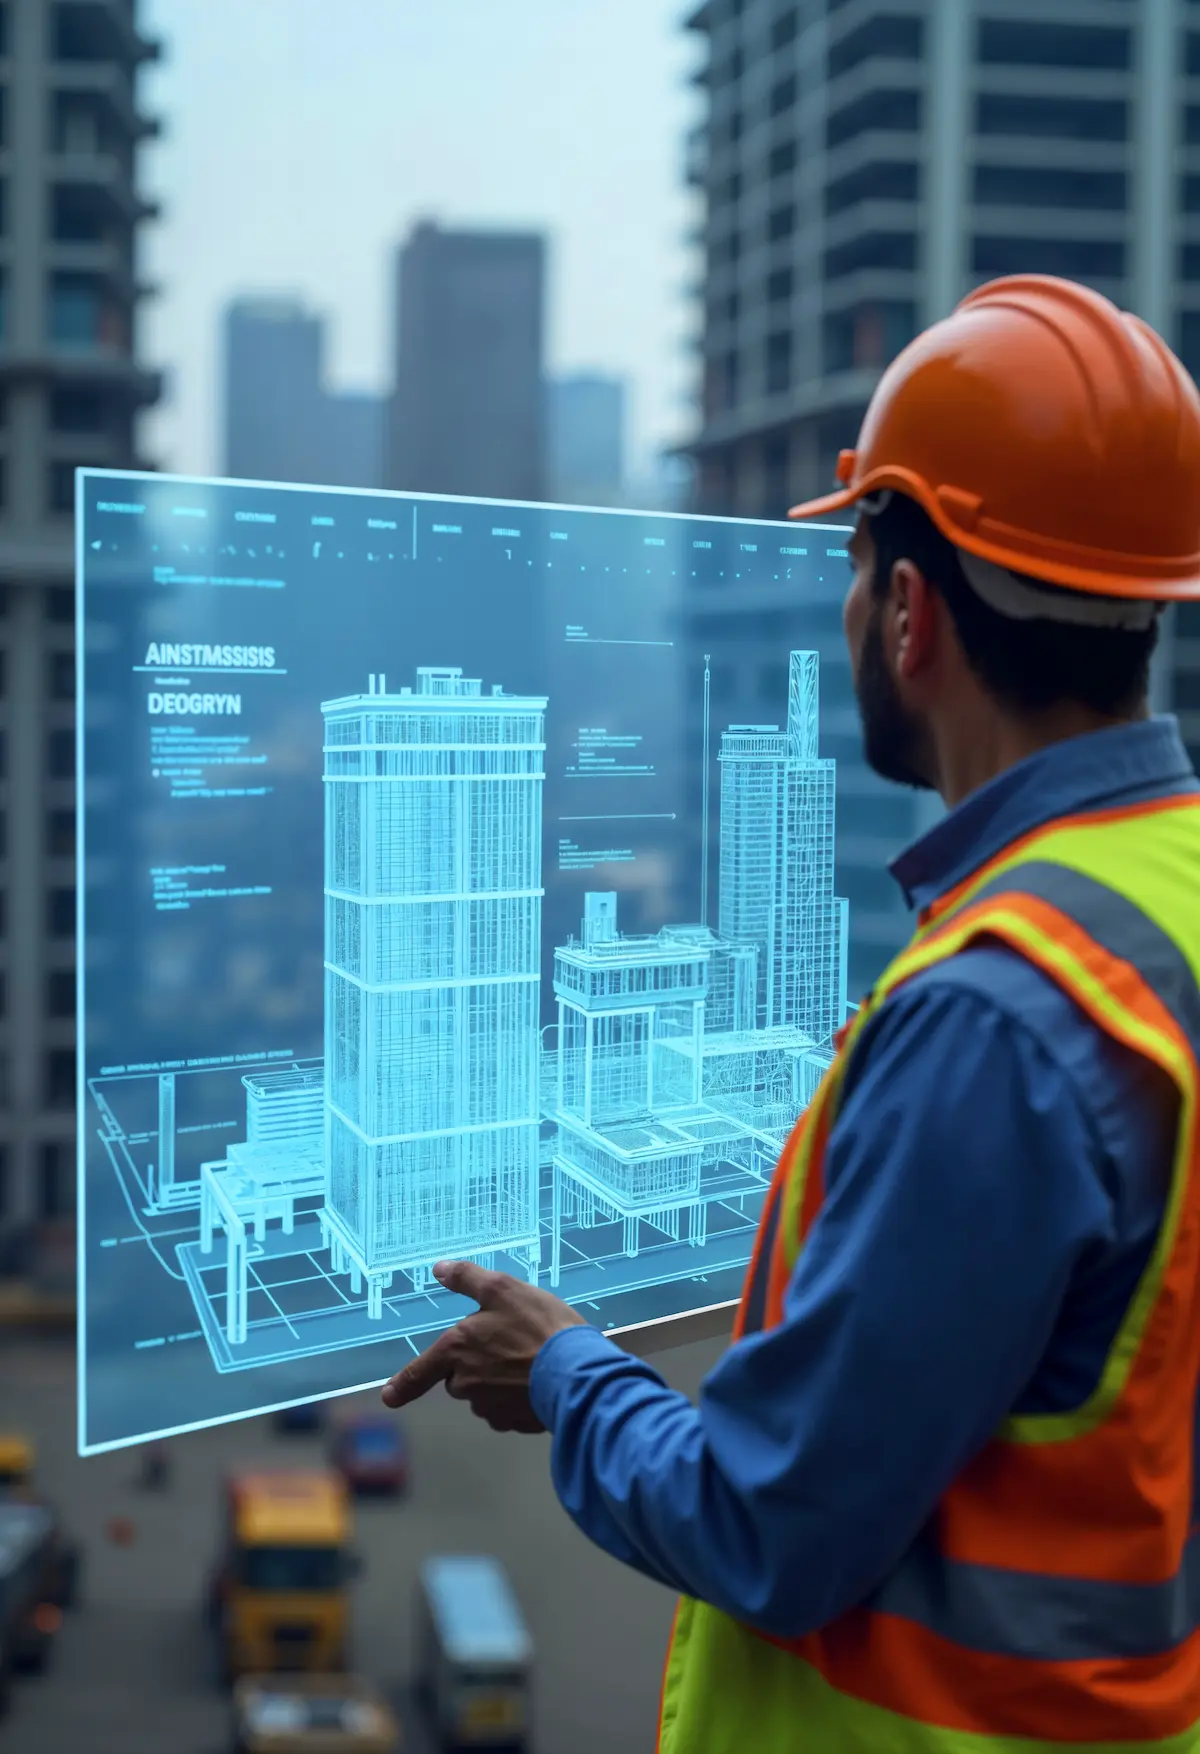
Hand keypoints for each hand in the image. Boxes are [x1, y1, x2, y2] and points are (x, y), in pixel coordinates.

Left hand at [381, 1259, 586, 1432]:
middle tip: (508, 1343)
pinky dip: (517, 1399)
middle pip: (458, 1377)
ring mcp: (490, 1408)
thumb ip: (467, 1279)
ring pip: (483, 1395)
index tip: (389, 1397)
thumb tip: (438, 1269)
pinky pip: (507, 1411)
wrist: (576, 1372)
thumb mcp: (503, 1289)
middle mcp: (466, 1384)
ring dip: (497, 1382)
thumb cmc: (537, 1325)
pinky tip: (538, 1383)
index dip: (404, 1384)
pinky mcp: (514, 1423)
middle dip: (475, 1364)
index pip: (421, 1371)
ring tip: (529, 1361)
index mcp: (456, 1351)